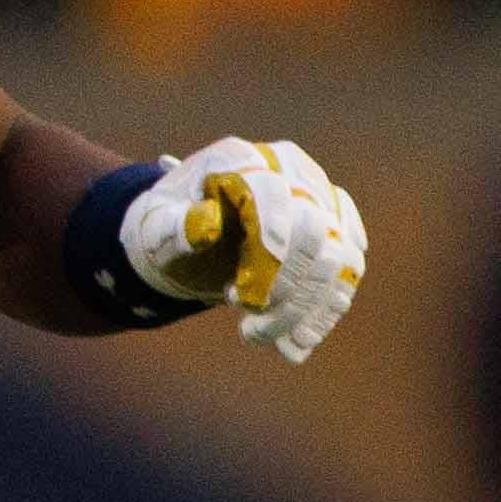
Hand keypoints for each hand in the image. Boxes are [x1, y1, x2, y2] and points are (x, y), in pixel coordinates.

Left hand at [124, 135, 363, 365]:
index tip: (235, 301)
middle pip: (314, 232)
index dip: (263, 253)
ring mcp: (320, 198)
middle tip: (246, 331)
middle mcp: (290, 170)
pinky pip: (347, 271)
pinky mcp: (338, 228)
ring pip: (338, 258)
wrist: (184, 236)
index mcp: (242, 159)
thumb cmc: (164, 227)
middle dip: (284, 290)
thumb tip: (205, 226)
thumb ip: (174, 228)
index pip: (273, 198)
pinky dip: (324, 311)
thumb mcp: (154, 229)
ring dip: (305, 309)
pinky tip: (297, 342)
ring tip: (262, 340)